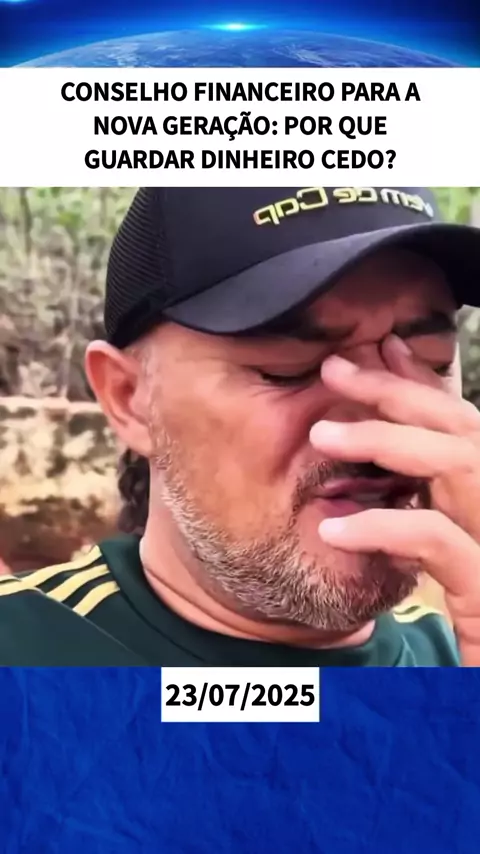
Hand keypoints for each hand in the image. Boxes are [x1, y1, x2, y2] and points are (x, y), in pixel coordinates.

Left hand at [310, 336, 479, 665]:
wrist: (463, 712)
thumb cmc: (463, 636)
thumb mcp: (437, 568)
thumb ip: (413, 515)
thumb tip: (363, 476)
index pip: (464, 427)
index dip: (422, 385)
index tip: (378, 350)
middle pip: (467, 430)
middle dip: (400, 393)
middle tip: (336, 368)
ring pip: (461, 468)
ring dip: (389, 443)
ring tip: (323, 434)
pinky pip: (441, 543)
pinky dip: (385, 527)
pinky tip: (333, 531)